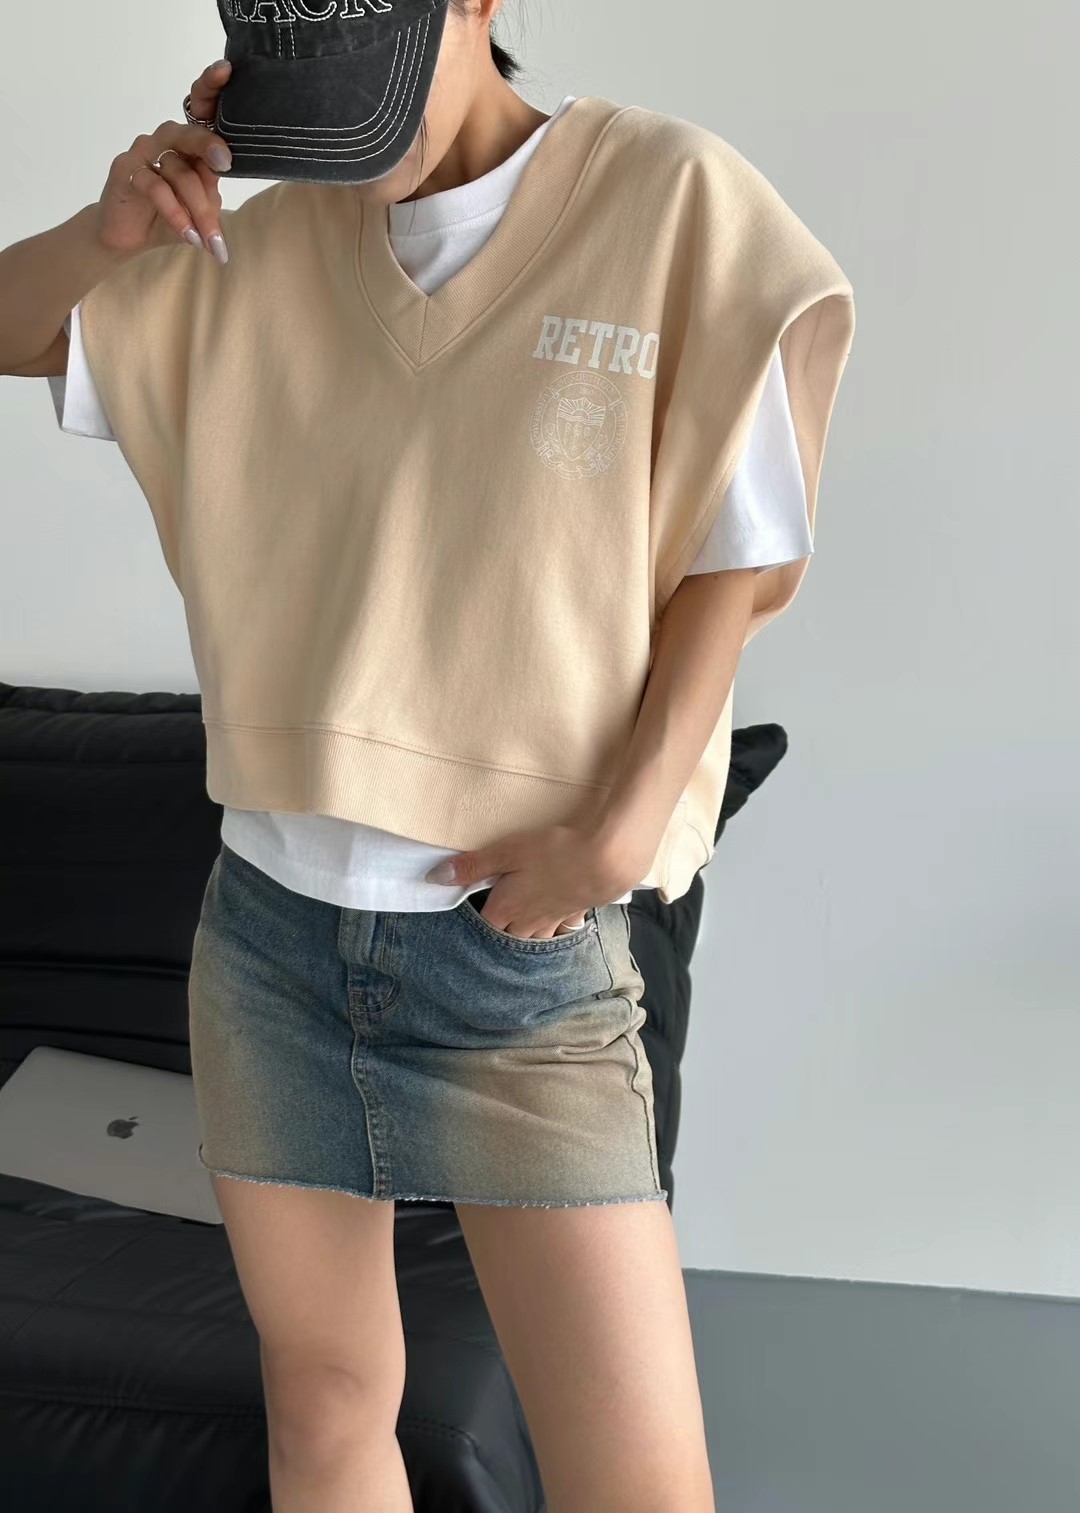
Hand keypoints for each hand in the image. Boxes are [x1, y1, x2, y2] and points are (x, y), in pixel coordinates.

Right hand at [93, 60, 233, 261]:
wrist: (128, 238)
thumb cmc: (168, 218)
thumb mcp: (199, 207)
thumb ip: (211, 191)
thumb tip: (222, 183)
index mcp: (188, 143)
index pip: (201, 110)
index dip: (210, 86)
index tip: (225, 69)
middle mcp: (166, 141)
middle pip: (190, 134)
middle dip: (208, 148)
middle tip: (223, 165)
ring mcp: (143, 152)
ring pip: (178, 171)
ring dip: (198, 208)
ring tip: (209, 239)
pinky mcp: (126, 170)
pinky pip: (156, 188)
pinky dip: (176, 214)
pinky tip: (188, 235)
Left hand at [424, 822, 643, 939]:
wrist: (605, 860)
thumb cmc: (552, 851)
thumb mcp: (507, 851)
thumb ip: (473, 865)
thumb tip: (434, 877)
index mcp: (507, 907)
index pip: (483, 925)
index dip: (476, 920)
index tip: (472, 911)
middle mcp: (528, 921)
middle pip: (508, 936)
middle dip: (501, 931)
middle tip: (497, 919)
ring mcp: (554, 920)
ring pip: (534, 938)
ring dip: (525, 934)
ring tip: (521, 924)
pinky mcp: (575, 912)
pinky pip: (559, 928)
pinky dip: (554, 927)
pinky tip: (556, 920)